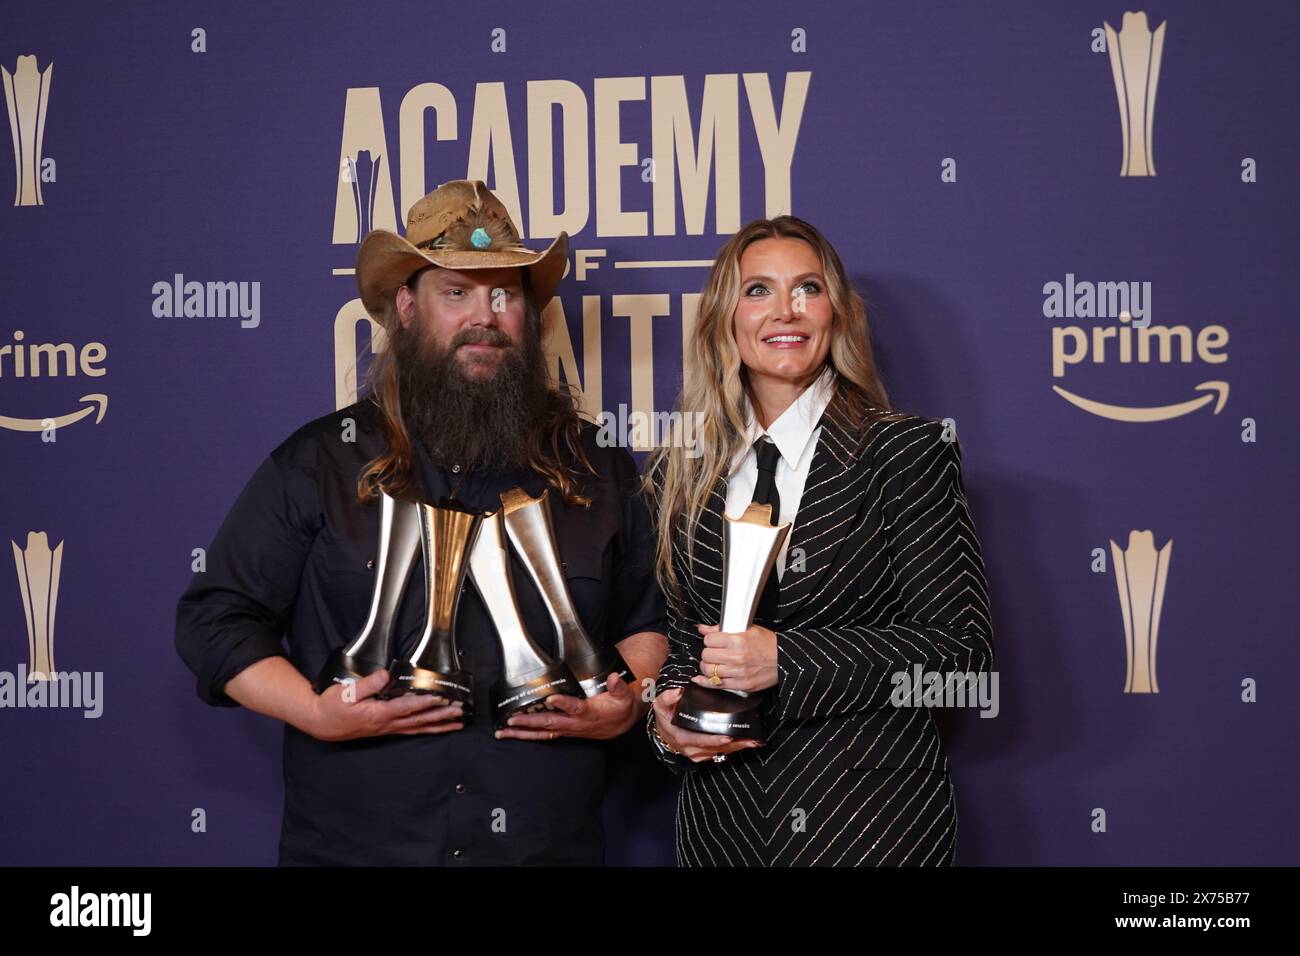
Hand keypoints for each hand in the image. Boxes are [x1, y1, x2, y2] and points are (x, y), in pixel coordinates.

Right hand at [308, 668, 464, 741]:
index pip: (407, 707)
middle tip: (459, 711)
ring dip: (438, 726)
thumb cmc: (333, 706)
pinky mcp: (386, 729)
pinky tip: (437, 729)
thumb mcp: (346, 692)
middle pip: (419, 720)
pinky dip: (426, 729)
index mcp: (379, 713)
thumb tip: (386, 674)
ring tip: (457, 724)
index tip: (441, 697)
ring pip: (418, 728)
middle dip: (441, 715)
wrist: (321, 723)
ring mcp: (387, 728)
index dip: (425, 702)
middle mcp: (386, 723)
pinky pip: (411, 731)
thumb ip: (368, 684)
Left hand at [496, 672, 639, 741]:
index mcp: (588, 712)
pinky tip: (511, 733)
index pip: (574, 707)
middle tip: (512, 719)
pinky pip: (542, 735)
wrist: (618, 725)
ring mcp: (567, 729)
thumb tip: (613, 677)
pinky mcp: (562, 731)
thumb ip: (618, 686)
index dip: (563, 703)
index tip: (551, 698)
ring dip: (522, 733)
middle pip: (550, 723)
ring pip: (542, 732)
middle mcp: (574, 723)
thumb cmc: (619, 708)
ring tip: (502, 731)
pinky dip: (526, 735)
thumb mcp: (623, 696)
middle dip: (530, 722)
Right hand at [651, 687, 760, 762]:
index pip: (701, 740)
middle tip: (752, 740)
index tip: (728, 736)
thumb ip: (667, 698)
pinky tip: (746, 743)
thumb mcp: (660, 705)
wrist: (663, 732)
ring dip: (738, 747)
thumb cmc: (665, 717)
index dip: (715, 740)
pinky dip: (734, 748)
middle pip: (716, 749)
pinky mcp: (705, 755)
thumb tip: (678, 691)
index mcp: (682, 738)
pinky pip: (721, 753)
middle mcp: (692, 749)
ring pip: (721, 752)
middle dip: (735, 745)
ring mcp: (699, 754)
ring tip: (754, 741)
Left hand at [691, 622, 778, 692]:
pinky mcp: (741, 685)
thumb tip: (703, 628)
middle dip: (707, 653)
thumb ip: (722, 629)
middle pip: (706, 655)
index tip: (713, 641)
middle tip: (713, 652)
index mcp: (738, 641)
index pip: (709, 640)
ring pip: (708, 670)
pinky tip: (701, 678)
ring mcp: (738, 673)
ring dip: (707, 666)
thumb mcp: (748, 629)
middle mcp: (737, 657)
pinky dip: (705, 681)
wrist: (786, 660)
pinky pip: (715, 685)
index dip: (709, 639)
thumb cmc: (769, 644)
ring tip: (713, 663)